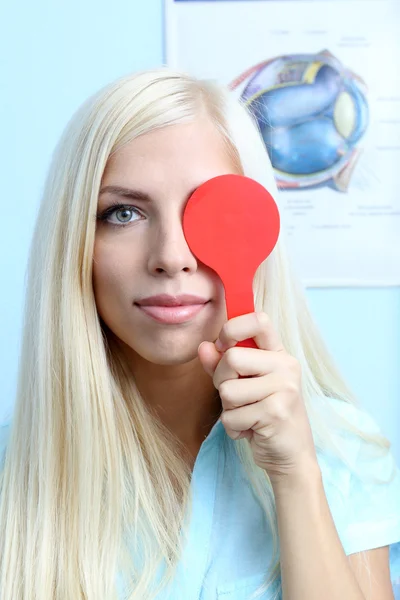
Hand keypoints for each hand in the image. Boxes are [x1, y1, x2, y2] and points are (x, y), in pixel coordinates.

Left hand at [198, 312, 318, 485]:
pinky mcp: (276, 412)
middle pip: (232, 358)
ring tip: (247, 414)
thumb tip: (203, 346)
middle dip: (222, 381)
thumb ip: (221, 364)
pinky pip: (231, 416)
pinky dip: (233, 428)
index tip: (223, 345)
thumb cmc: (264, 415)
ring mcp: (284, 388)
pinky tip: (251, 429)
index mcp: (278, 353)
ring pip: (228, 390)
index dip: (232, 328)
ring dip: (228, 408)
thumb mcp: (242, 385)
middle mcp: (286, 366)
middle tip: (237, 397)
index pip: (258, 320)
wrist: (290, 455)